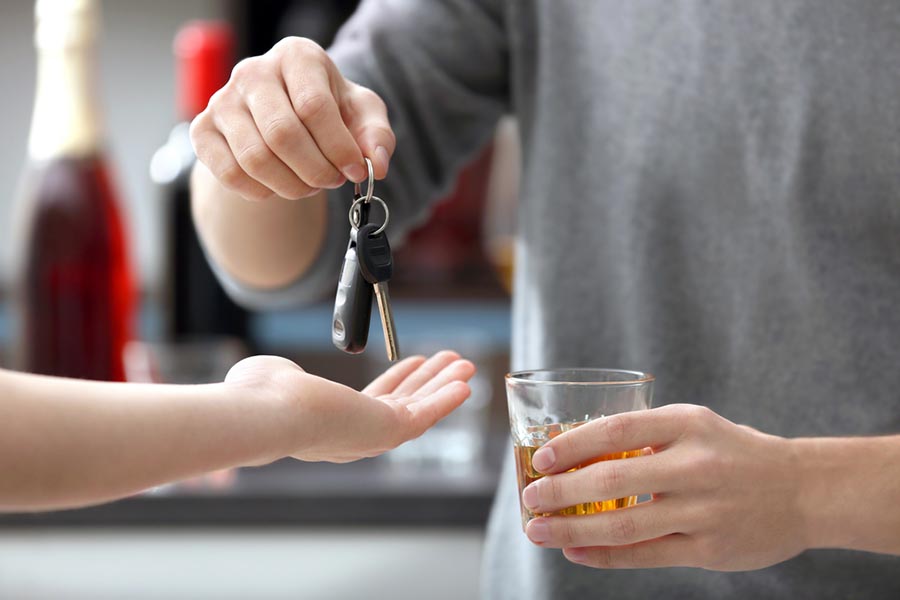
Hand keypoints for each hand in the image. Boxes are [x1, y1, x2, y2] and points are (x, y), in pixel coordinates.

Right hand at [189, 37, 394, 200]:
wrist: (283, 117)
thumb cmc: (329, 111)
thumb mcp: (361, 115)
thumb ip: (377, 136)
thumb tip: (376, 164)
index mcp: (297, 57)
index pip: (313, 106)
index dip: (338, 147)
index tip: (355, 171)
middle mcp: (253, 72)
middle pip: (282, 135)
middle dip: (316, 170)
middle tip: (332, 180)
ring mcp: (222, 100)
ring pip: (255, 159)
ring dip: (292, 185)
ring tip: (311, 184)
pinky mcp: (203, 130)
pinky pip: (230, 174)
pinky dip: (261, 191)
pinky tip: (280, 185)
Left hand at [224, 351, 473, 462]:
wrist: (267, 411)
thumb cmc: (261, 398)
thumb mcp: (276, 377)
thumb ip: (287, 376)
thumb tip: (280, 372)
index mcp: (331, 424)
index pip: (374, 402)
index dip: (400, 381)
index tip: (415, 363)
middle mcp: (354, 436)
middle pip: (402, 406)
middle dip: (428, 383)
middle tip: (448, 363)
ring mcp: (372, 436)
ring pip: (417, 409)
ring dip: (443, 386)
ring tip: (463, 366)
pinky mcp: (387, 432)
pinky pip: (425, 415)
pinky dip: (446, 399)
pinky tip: (463, 383)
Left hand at [521, 404, 806, 570]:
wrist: (801, 490)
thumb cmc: (732, 452)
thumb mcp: (694, 425)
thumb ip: (645, 435)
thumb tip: (576, 451)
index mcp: (686, 424)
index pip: (616, 430)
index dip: (571, 445)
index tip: (540, 458)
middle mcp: (694, 465)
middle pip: (613, 480)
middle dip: (561, 492)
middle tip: (529, 498)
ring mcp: (703, 509)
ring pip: (624, 524)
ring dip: (572, 529)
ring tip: (539, 530)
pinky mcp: (709, 548)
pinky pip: (646, 554)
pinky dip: (604, 555)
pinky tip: (575, 551)